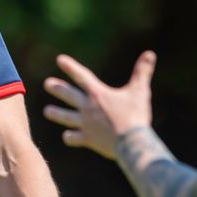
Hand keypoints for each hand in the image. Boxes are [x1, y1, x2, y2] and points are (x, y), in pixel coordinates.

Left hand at [42, 51, 156, 158]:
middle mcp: (88, 107)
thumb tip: (150, 53)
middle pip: (68, 95)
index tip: (59, 59)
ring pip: (66, 117)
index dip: (70, 67)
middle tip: (46, 84)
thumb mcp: (140, 91)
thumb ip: (142, 72)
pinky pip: (75, 138)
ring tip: (46, 111)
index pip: (81, 76)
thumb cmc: (136, 116)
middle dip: (57, 88)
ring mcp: (86, 124)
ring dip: (56, 114)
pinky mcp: (88, 139)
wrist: (131, 143)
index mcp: (97, 94)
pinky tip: (67, 137)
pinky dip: (70, 137)